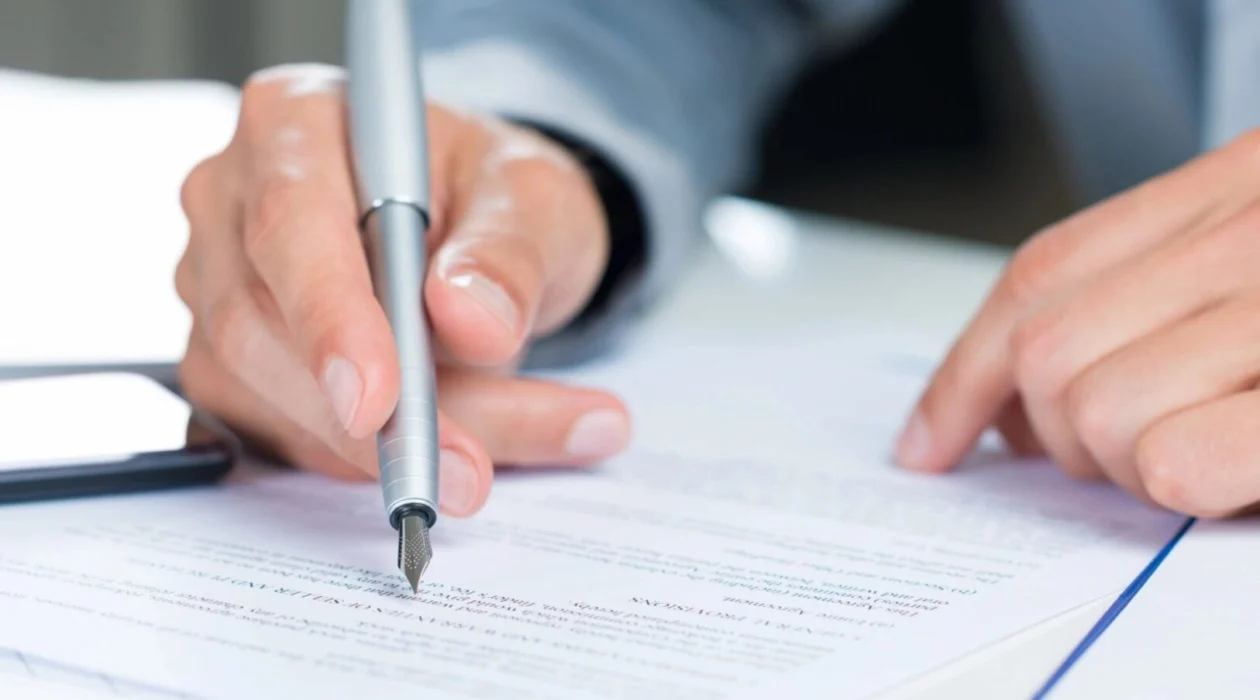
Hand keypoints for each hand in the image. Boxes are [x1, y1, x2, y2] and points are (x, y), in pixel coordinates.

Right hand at [175, 64, 630, 516]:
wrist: (481, 231)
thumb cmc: (493, 193)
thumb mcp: (533, 198)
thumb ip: (510, 252)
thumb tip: (471, 320)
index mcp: (295, 121)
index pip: (290, 222)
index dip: (330, 317)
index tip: (379, 400)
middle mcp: (233, 200)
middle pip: (262, 325)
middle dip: (366, 420)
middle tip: (465, 473)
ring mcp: (219, 287)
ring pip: (275, 397)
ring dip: (389, 451)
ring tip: (492, 468)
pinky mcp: (233, 365)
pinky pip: (290, 436)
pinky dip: (374, 463)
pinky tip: (452, 456)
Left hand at [895, 129, 1259, 516]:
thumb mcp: (1254, 266)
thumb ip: (1150, 297)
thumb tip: (1014, 405)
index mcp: (1235, 186)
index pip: (1039, 274)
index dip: (963, 372)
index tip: (928, 440)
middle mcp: (1251, 229)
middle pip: (1045, 350)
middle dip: (1053, 433)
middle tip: (1112, 460)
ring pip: (1096, 408)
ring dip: (1127, 467)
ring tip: (1201, 465)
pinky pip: (1172, 458)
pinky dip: (1179, 489)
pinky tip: (1226, 484)